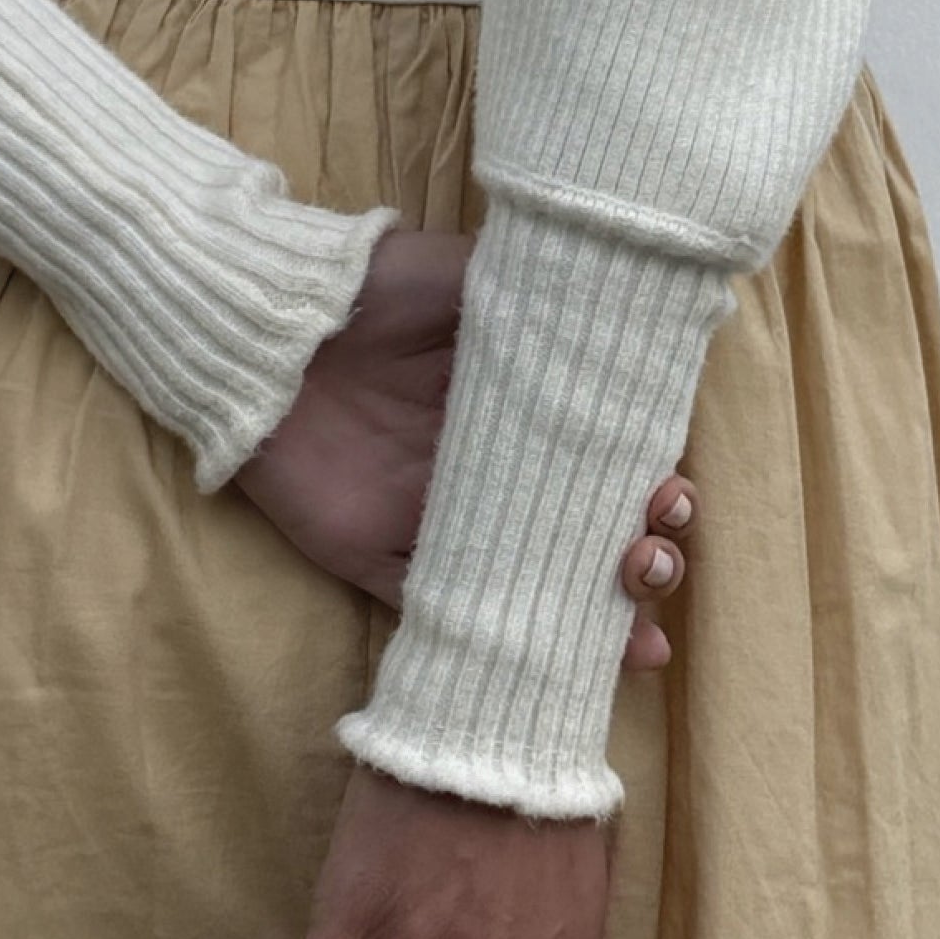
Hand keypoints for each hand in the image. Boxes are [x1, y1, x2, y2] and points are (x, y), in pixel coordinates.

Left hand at [235, 228, 697, 668]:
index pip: (605, 466)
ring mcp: (433, 521)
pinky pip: (438, 616)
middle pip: (581, 537)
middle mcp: (487, 473)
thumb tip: (631, 290)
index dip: (652, 492)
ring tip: (635, 636)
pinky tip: (547, 666)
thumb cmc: (371, 286)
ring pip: (528, 588)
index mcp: (520, 412)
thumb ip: (542, 289)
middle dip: (639, 561)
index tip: (674, 500)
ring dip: (590, 621)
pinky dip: (492, 644)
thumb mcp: (468, 272)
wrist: (265, 323)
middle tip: (651, 561)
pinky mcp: (374, 557)